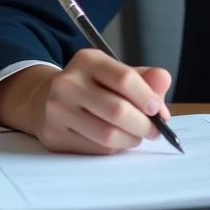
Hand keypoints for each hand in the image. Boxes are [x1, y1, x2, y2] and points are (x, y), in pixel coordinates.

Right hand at [0, 48, 172, 154]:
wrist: (46, 98)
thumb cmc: (93, 86)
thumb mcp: (116, 73)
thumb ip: (144, 78)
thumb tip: (163, 81)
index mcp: (88, 60)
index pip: (125, 79)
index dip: (147, 97)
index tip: (159, 110)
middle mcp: (68, 82)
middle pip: (117, 110)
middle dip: (144, 124)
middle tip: (155, 130)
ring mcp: (57, 110)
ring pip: (107, 134)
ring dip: (131, 139)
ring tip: (137, 136)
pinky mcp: (54, 135)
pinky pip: (95, 148)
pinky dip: (114, 148)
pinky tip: (118, 141)